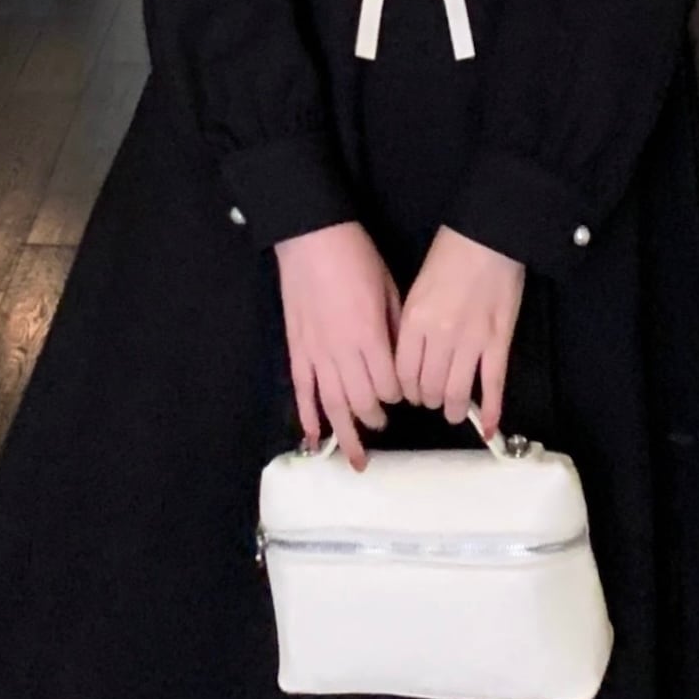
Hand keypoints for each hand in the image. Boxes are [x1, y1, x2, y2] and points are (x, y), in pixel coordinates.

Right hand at [276, 221, 402, 469]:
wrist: (310, 237)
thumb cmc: (355, 258)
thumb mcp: (389, 290)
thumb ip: (394, 330)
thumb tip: (401, 361)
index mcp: (368, 336)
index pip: (388, 385)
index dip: (398, 396)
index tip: (403, 394)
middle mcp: (341, 352)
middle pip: (362, 402)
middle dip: (376, 418)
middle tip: (384, 423)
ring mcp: (315, 354)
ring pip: (332, 407)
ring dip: (346, 436)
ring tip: (357, 461)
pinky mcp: (296, 350)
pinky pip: (303, 393)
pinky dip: (309, 418)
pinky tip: (315, 440)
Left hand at [395, 227, 525, 433]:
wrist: (489, 236)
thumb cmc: (450, 255)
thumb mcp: (416, 289)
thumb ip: (411, 326)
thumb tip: (410, 360)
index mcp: (414, 321)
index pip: (403, 375)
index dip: (406, 390)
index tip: (410, 391)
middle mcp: (440, 337)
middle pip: (429, 389)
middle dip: (429, 400)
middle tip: (432, 398)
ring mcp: (472, 342)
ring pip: (458, 393)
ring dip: (454, 408)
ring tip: (455, 410)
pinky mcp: (500, 342)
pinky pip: (494, 385)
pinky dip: (492, 410)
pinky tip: (489, 427)